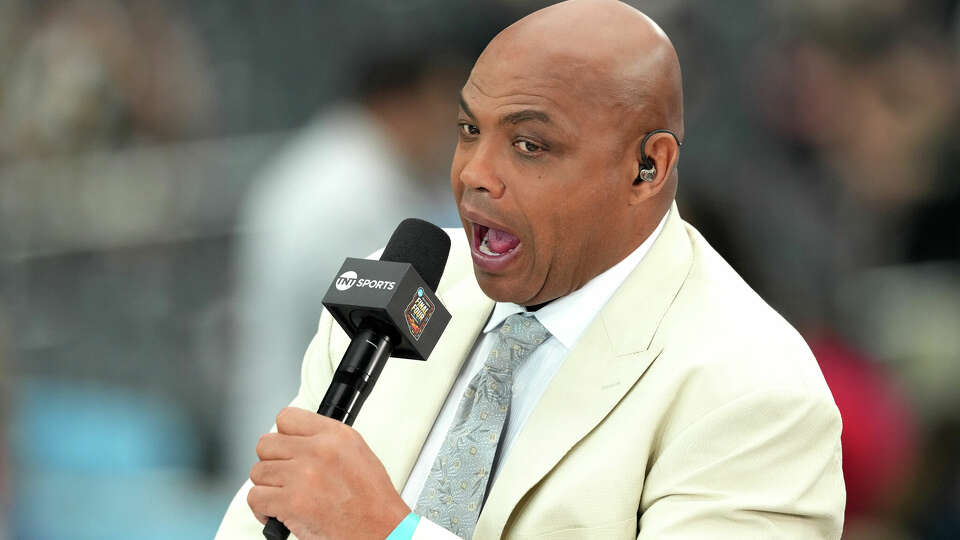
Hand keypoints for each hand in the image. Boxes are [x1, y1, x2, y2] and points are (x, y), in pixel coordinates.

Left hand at [247, 407, 410, 539]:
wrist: (381, 528)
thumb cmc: (372, 498)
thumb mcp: (356, 452)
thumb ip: (325, 439)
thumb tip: (297, 439)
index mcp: (335, 435)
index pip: (287, 418)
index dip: (282, 435)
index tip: (285, 447)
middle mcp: (317, 450)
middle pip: (266, 444)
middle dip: (272, 462)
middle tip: (283, 475)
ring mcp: (302, 475)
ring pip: (258, 472)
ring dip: (267, 486)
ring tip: (282, 495)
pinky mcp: (291, 502)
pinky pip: (255, 497)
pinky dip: (261, 509)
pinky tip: (275, 512)